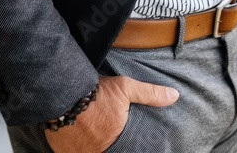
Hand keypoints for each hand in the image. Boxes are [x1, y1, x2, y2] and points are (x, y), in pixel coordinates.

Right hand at [44, 74, 179, 152]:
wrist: (64, 92)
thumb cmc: (97, 92)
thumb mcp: (126, 89)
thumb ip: (150, 94)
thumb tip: (175, 96)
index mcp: (115, 142)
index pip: (122, 148)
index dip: (121, 143)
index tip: (115, 136)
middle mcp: (97, 151)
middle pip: (103, 149)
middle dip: (104, 143)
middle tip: (103, 134)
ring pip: (87, 152)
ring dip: (90, 146)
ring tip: (91, 136)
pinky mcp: (62, 151)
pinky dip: (75, 147)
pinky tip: (77, 138)